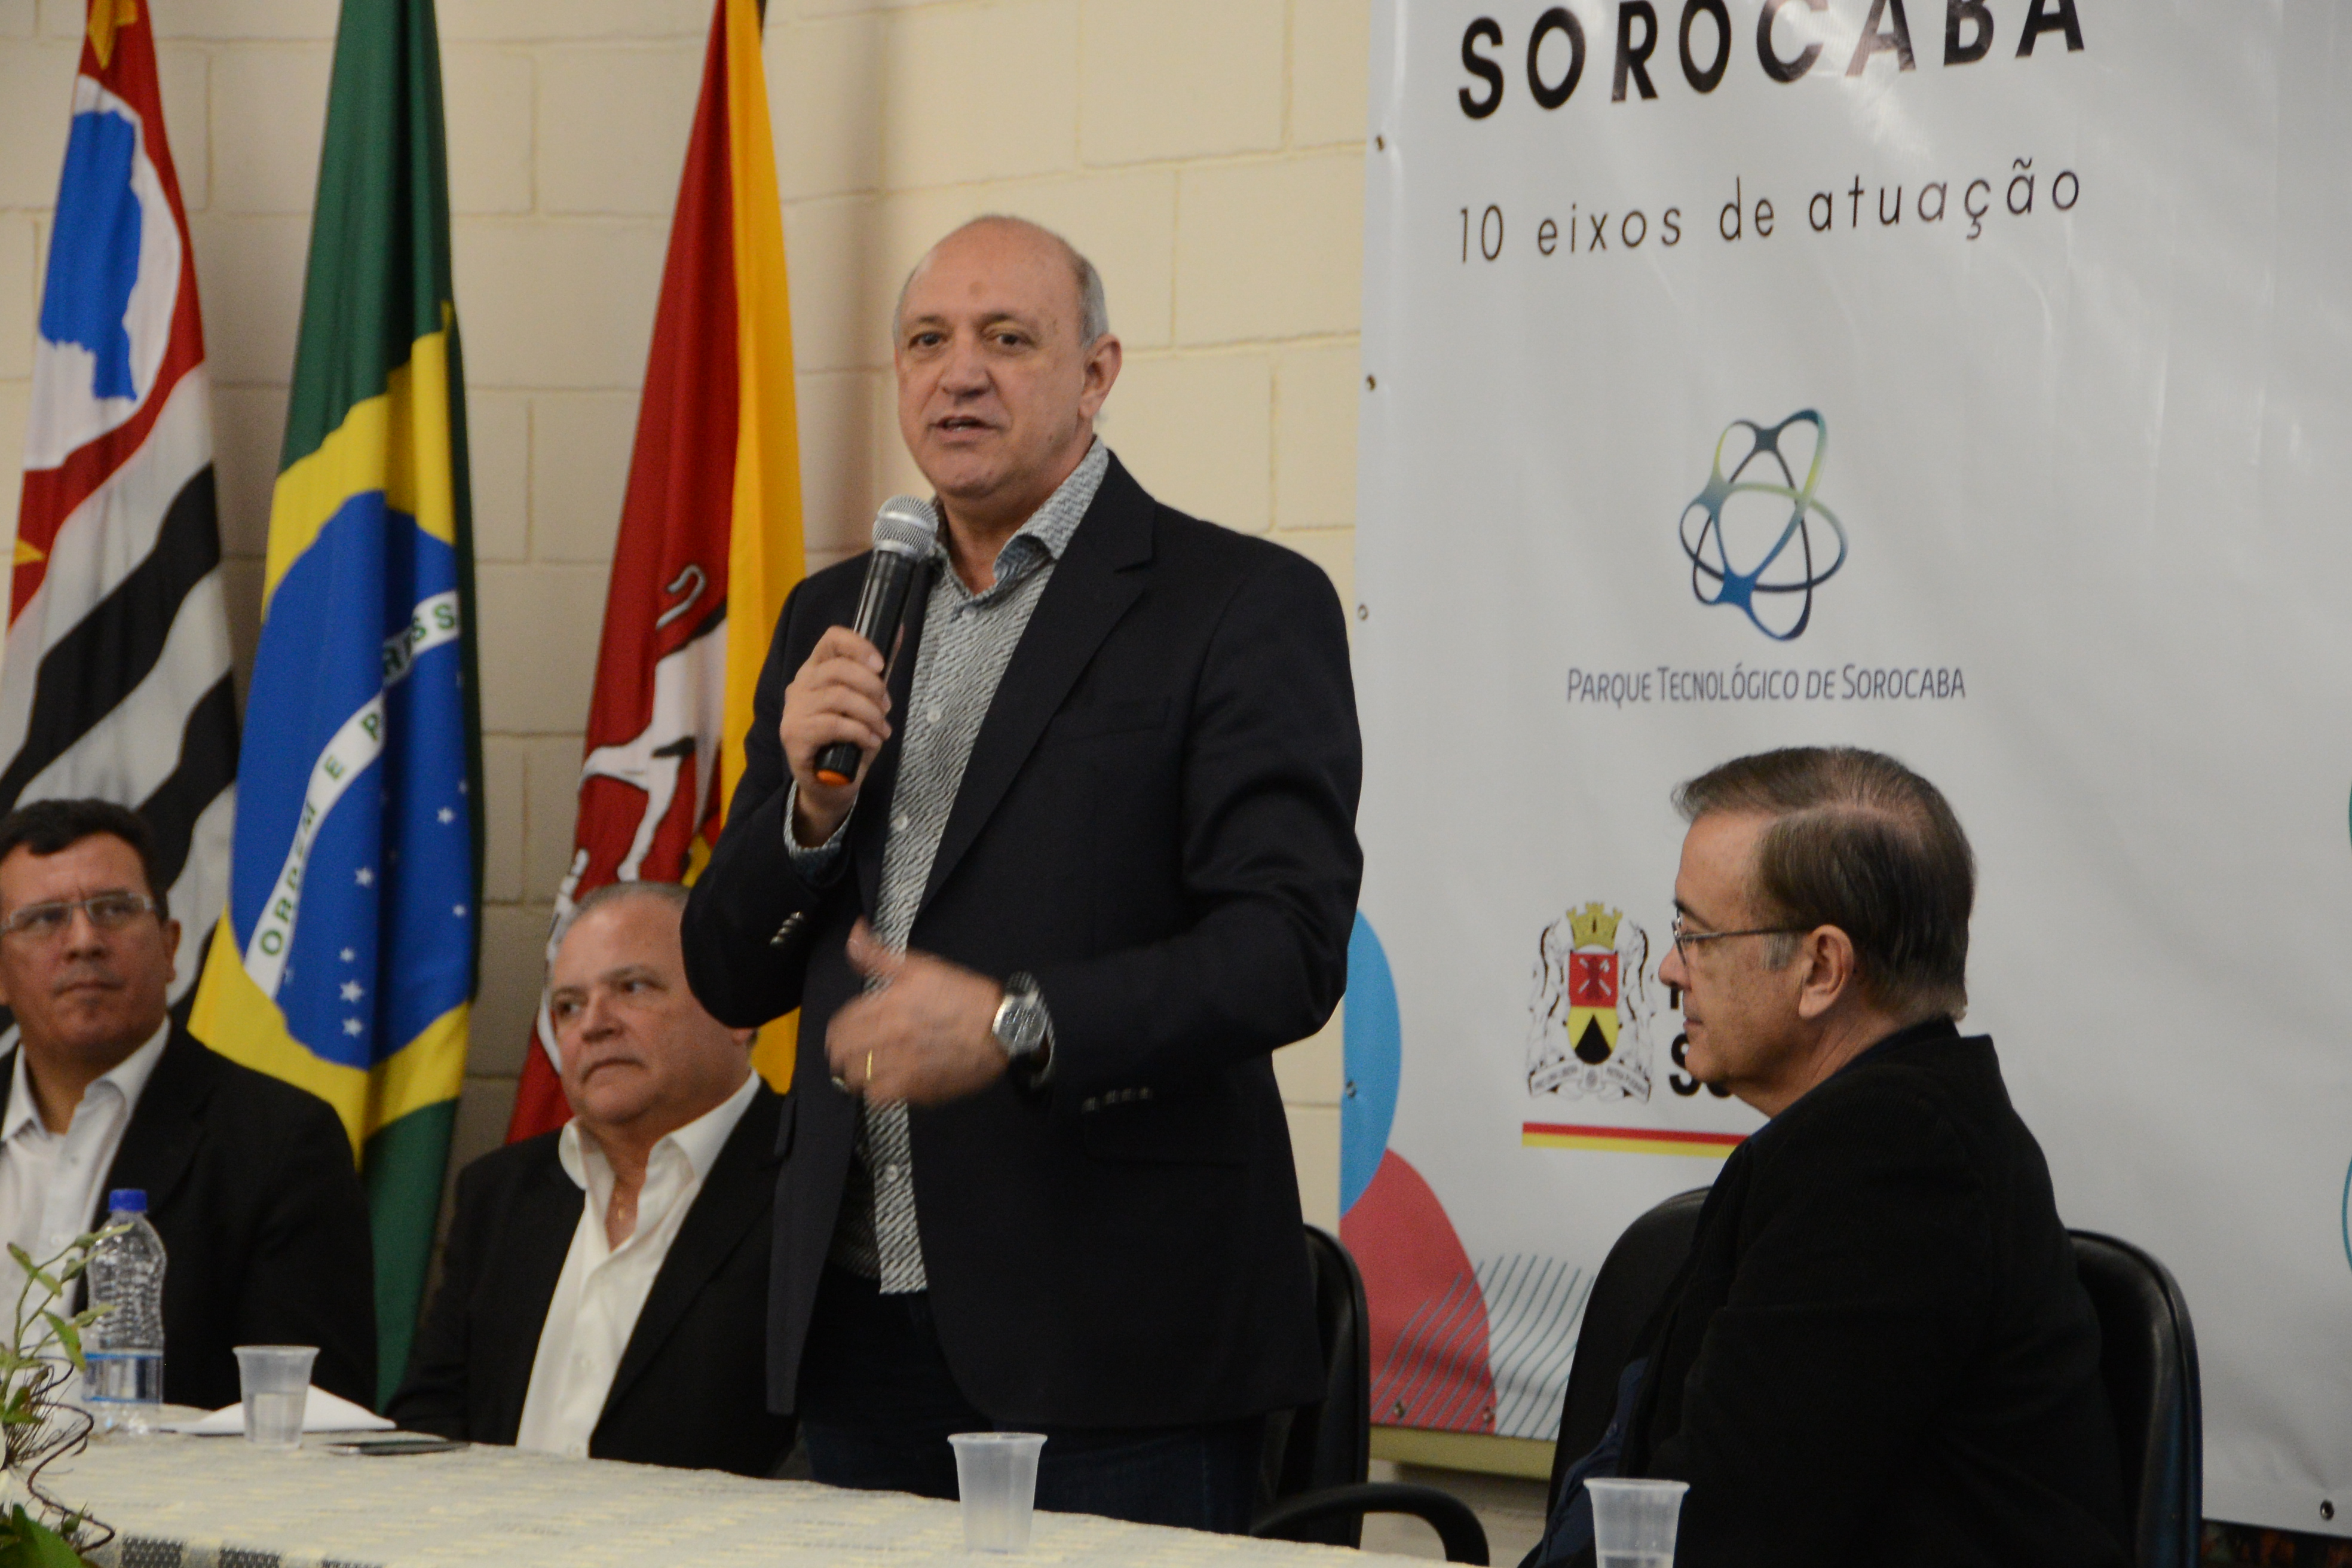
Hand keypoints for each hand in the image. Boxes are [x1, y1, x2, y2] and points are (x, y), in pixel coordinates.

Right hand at [780, 627, 890, 844]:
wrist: (829, 784)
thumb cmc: (848, 739)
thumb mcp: (866, 701)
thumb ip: (876, 670)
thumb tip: (897, 630)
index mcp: (816, 670)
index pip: (831, 639)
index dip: (858, 645)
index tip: (880, 665)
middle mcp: (800, 685)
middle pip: (838, 668)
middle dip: (872, 687)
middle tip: (886, 707)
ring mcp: (793, 710)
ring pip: (839, 697)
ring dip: (870, 714)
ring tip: (881, 730)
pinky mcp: (794, 735)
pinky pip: (833, 724)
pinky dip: (860, 732)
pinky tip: (869, 742)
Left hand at [827, 920, 1007, 1106]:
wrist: (1002, 1029)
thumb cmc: (966, 997)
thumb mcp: (921, 966)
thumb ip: (878, 954)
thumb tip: (855, 933)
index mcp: (888, 1004)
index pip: (840, 1024)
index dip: (839, 1028)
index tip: (846, 1030)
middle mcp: (891, 1037)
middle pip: (841, 1054)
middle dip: (841, 1051)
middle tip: (851, 1050)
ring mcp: (903, 1066)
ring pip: (855, 1078)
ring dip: (855, 1072)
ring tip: (865, 1067)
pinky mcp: (917, 1089)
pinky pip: (878, 1097)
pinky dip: (875, 1091)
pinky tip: (884, 1082)